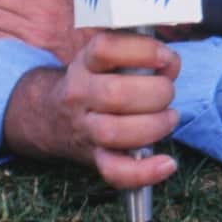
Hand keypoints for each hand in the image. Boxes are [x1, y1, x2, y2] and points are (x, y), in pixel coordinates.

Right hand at [6, 32, 181, 190]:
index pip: (105, 49)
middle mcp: (79, 94)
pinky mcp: (94, 157)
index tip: (164, 57)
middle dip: (156, 92)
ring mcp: (84, 128)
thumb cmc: (96, 82)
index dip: (141, 51)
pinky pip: (114, 171)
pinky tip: (166, 163)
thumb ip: (140, 55)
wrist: (53, 116)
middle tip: (167, 92)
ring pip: (114, 132)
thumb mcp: (107, 59)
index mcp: (85, 63)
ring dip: (153, 126)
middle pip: (115, 94)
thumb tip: (169, 64)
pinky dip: (144, 172)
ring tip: (169, 118)